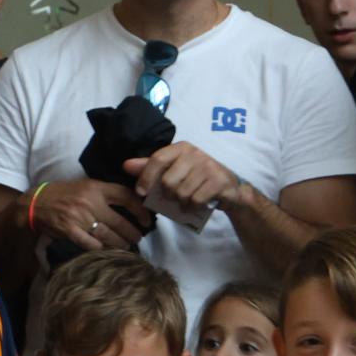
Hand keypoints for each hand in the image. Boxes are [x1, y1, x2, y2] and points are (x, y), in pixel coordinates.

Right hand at [30, 178, 153, 250]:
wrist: (35, 203)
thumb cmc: (62, 194)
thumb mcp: (84, 186)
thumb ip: (103, 193)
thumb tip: (128, 203)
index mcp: (95, 187)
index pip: (125, 196)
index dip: (140, 209)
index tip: (147, 219)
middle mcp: (90, 202)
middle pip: (120, 221)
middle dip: (133, 233)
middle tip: (138, 238)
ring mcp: (79, 217)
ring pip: (108, 235)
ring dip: (120, 244)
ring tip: (127, 247)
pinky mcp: (70, 231)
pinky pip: (91, 244)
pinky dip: (101, 249)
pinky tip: (107, 251)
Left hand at [124, 142, 241, 211]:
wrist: (229, 188)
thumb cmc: (196, 179)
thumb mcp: (173, 170)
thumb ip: (150, 168)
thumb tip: (126, 165)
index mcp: (181, 148)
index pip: (158, 158)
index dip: (146, 176)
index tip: (141, 192)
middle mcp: (195, 153)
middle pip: (168, 182)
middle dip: (168, 195)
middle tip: (175, 197)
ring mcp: (209, 166)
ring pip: (182, 193)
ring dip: (182, 203)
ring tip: (188, 200)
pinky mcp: (219, 181)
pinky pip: (196, 200)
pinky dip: (194, 207)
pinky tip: (198, 204)